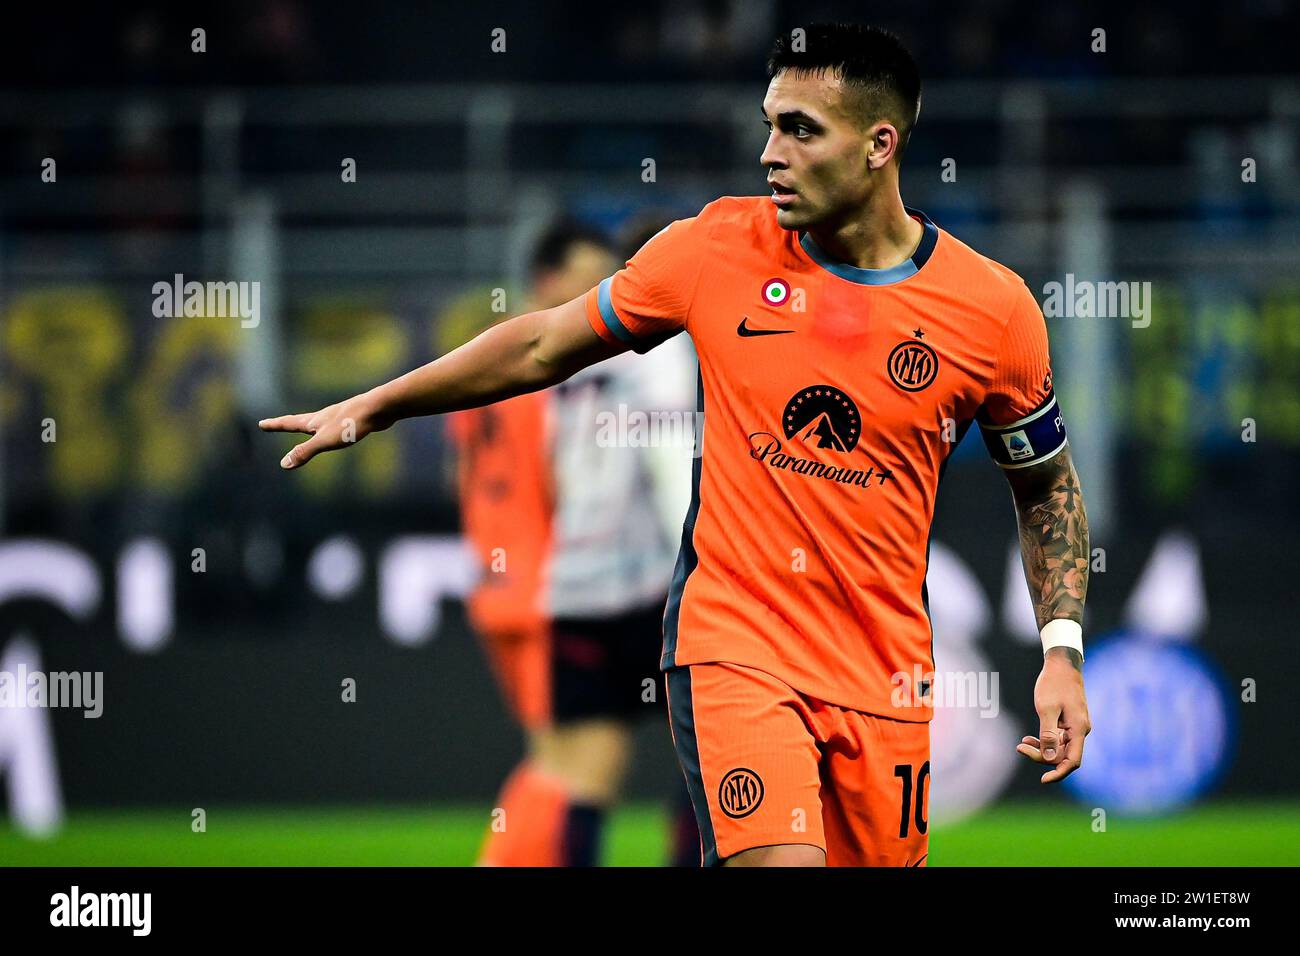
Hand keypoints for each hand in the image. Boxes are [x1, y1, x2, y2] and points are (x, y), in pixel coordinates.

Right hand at [258, 392, 389, 468]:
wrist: (379, 408)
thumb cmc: (351, 423)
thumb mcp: (325, 441)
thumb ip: (305, 452)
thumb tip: (283, 464)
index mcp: (314, 421)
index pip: (288, 423)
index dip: (274, 425)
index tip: (261, 423)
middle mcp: (324, 417)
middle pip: (300, 420)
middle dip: (287, 423)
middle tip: (276, 423)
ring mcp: (338, 417)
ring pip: (319, 421)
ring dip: (309, 424)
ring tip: (306, 425)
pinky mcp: (353, 420)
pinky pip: (336, 425)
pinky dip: (329, 428)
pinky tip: (339, 429)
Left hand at [1016, 646, 1089, 783]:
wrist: (1062, 665)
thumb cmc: (1054, 684)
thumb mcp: (1046, 709)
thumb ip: (1047, 734)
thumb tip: (1048, 758)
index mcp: (1078, 729)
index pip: (1073, 761)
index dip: (1059, 773)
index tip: (1043, 780)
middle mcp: (1080, 731)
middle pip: (1063, 755)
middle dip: (1042, 756)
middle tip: (1020, 748)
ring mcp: (1075, 727)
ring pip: (1059, 747)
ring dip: (1041, 749)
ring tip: (1022, 744)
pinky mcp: (1069, 722)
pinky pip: (1057, 738)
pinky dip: (1044, 740)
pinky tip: (1028, 739)